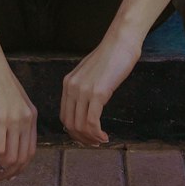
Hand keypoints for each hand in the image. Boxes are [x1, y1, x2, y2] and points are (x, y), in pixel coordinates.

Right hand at [0, 47, 38, 182]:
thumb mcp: (10, 101)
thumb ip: (12, 118)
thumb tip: (4, 137)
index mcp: (31, 117)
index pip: (30, 153)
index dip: (16, 169)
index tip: (1, 174)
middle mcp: (26, 121)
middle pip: (22, 160)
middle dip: (4, 174)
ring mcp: (14, 120)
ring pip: (11, 159)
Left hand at [59, 27, 142, 146]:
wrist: (120, 42)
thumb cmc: (110, 57)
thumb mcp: (90, 74)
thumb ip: (84, 88)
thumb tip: (86, 107)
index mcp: (68, 83)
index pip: (64, 116)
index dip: (74, 131)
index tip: (86, 137)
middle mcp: (71, 87)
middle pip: (69, 123)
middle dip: (81, 138)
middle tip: (94, 143)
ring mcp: (83, 90)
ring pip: (80, 125)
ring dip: (91, 138)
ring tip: (101, 141)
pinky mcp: (98, 93)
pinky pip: (92, 121)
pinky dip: (97, 133)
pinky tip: (105, 136)